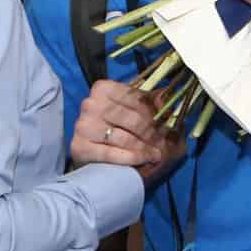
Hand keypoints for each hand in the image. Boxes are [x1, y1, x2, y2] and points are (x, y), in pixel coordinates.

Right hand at [71, 79, 186, 185]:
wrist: (98, 162)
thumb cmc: (122, 130)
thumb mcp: (140, 111)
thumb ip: (154, 101)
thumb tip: (168, 97)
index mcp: (103, 88)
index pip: (136, 98)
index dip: (156, 113)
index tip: (170, 125)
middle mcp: (90, 103)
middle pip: (131, 118)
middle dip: (152, 133)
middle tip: (166, 143)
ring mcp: (83, 125)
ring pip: (123, 137)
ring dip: (145, 148)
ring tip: (158, 154)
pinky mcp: (80, 147)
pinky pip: (111, 153)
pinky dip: (131, 158)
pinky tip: (144, 160)